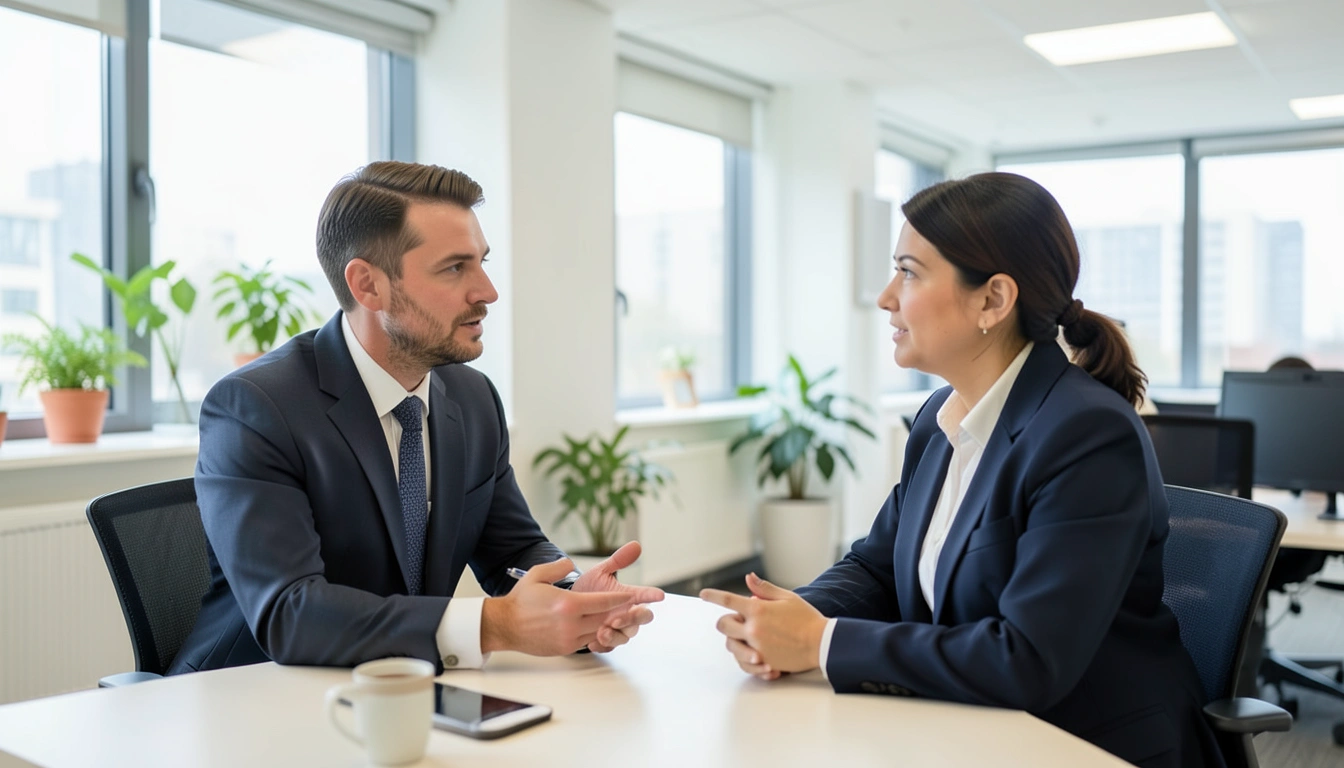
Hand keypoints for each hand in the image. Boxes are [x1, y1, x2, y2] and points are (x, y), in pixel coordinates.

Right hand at [481, 557, 633, 654]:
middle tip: (631, 608)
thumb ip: (558, 567)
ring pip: (597, 632)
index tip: (631, 596)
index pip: (603, 602)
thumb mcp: (538, 575)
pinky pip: (586, 641)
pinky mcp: (564, 649)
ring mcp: (568, 638)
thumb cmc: (520, 600)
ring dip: (607, 625)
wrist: (504, 626)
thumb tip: (570, 563)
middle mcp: (571, 624)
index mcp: (568, 604)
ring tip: (616, 618)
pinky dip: (592, 633)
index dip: (619, 599)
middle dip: (619, 613)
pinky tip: (595, 626)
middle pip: (605, 619)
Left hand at [572, 541, 665, 652]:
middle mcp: (626, 614)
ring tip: (602, 632)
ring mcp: (616, 628)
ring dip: (615, 636)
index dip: (652, 595)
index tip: (659, 595)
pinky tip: (593, 643)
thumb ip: (618, 561)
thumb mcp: (600, 572)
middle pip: (639, 620)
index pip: (645, 596)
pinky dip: (602, 646)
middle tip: (616, 618)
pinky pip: (608, 648)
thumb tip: (636, 544)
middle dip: (631, 620)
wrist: (566, 605)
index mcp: (628, 597)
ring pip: (624, 637)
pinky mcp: (605, 641)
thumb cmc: (588, 588)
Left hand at [700, 572, 827, 680]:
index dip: (713, 596)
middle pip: (723, 624)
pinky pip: (744, 663)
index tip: (703, 594)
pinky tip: (757, 655)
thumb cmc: (806, 618)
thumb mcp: (787, 597)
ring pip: (730, 645)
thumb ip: (764, 589)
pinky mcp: (763, 662)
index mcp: (757, 610)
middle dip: (725, 621)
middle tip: (735, 620)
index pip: (728, 600)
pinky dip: (746, 659)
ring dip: (735, 639)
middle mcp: (753, 629)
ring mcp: (757, 647)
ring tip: (748, 637)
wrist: (822, 643)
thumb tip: (748, 578)